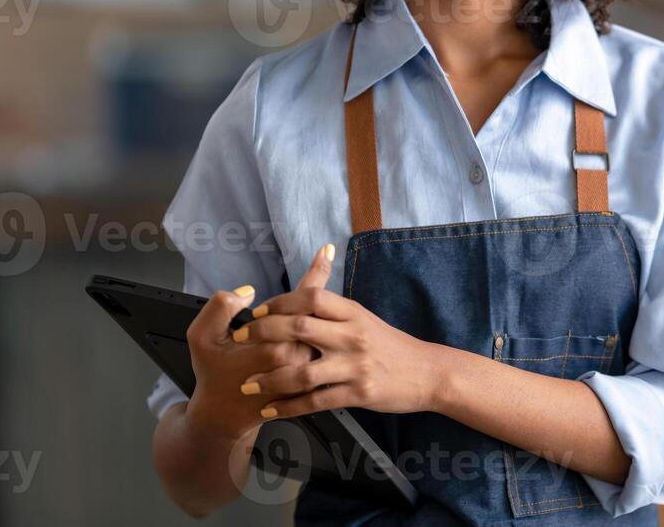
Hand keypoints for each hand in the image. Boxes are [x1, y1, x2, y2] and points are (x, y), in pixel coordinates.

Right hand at [183, 246, 330, 442]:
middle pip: (317, 315)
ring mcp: (306, 374)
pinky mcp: (309, 386)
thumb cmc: (213, 374)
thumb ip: (218, 310)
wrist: (224, 416)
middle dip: (316, 296)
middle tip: (314, 277)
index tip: (327, 251)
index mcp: (272, 345)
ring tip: (317, 306)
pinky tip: (319, 327)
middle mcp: (295, 359)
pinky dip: (324, 337)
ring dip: (323, 317)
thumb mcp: (201, 339)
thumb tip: (246, 292)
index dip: (314, 274)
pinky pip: (324, 354)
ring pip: (323, 334)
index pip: (302, 301)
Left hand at [235, 245, 444, 419]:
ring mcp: (355, 365)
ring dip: (269, 378)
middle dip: (263, 334)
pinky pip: (316, 401)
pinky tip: (270, 409)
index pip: (312, 297)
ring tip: (246, 384)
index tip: (255, 311)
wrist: (426, 372)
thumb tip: (320, 255)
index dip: (280, 302)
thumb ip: (335, 300)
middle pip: (300, 328)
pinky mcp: (358, 394)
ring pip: (303, 371)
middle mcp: (352, 335)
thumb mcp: (364, 316)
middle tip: (237, 341)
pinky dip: (289, 407)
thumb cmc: (389, 344)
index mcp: (352, 312)